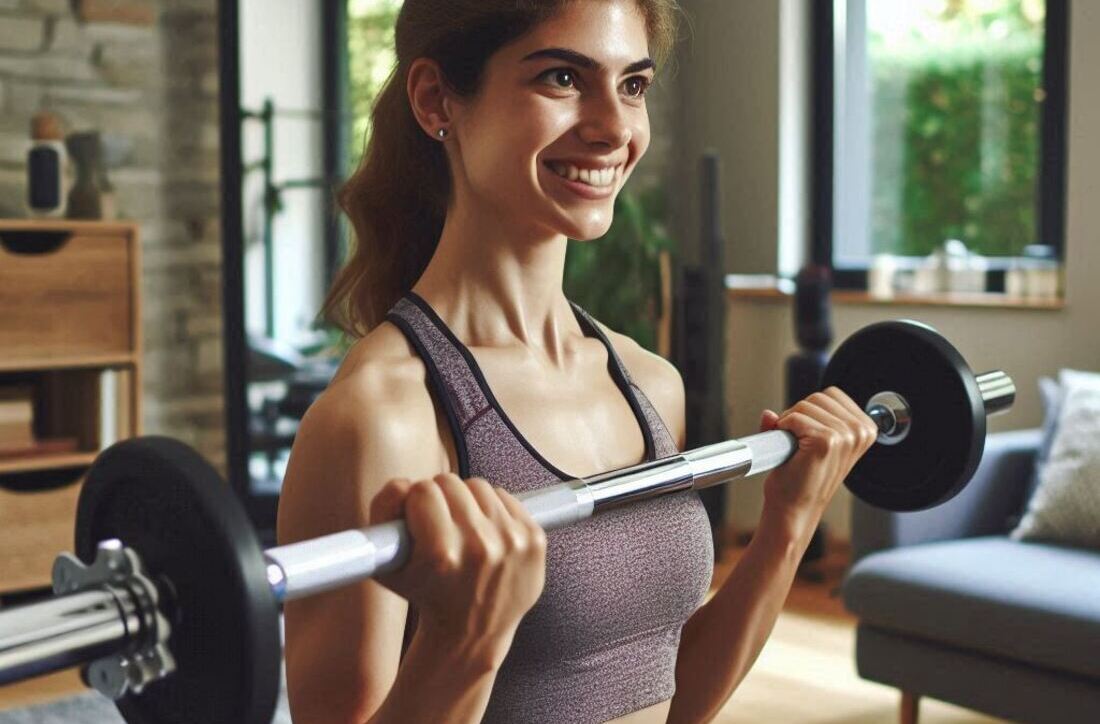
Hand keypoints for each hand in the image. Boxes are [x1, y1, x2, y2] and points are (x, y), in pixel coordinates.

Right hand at [367, 474, 546, 667]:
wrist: (473, 632)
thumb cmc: (425, 594)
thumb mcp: (386, 565)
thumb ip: (383, 512)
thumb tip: (404, 484)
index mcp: (442, 554)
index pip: (423, 490)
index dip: (415, 503)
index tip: (417, 522)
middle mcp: (481, 546)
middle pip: (452, 483)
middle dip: (440, 499)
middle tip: (439, 524)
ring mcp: (512, 542)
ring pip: (480, 487)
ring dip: (467, 501)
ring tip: (463, 529)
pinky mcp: (534, 539)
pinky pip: (507, 497)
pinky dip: (493, 509)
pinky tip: (485, 533)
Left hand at [758, 387, 878, 537]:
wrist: (793, 509)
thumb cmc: (801, 481)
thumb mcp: (810, 443)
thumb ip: (798, 420)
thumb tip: (768, 414)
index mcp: (865, 430)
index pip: (832, 394)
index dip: (811, 410)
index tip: (807, 432)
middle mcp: (860, 432)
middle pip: (818, 397)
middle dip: (799, 414)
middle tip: (796, 441)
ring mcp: (844, 437)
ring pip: (805, 405)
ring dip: (789, 422)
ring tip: (793, 447)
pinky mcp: (825, 441)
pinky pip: (794, 417)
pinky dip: (784, 428)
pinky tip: (788, 448)